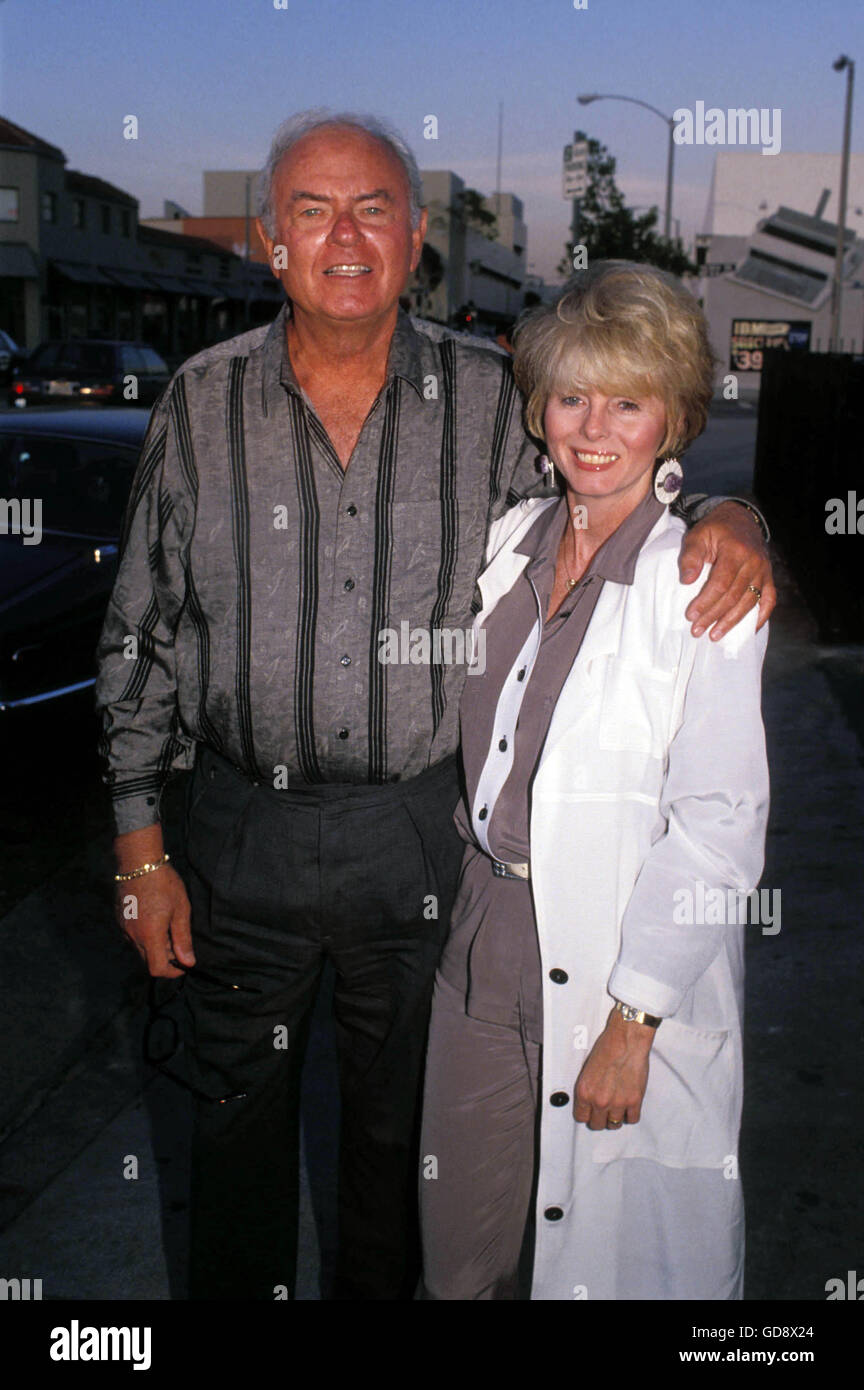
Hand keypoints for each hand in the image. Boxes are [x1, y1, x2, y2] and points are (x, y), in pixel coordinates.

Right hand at [113, 825, 193, 976]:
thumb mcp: (181, 909)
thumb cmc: (164, 883)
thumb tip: (188, 962)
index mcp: (149, 935)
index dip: (172, 972)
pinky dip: (145, 936)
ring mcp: (123, 928)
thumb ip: (183, 938)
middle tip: (178, 942)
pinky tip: (155, 919)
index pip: (157, 969)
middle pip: (148, 961)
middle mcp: (133, 935)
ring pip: (140, 949)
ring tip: (168, 927)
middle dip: (165, 958)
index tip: (184, 965)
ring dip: (155, 947)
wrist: (139, 862)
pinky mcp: (120, 919)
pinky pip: (132, 937)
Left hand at [573, 1007, 653, 1129]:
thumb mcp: (587, 1069)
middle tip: (605, 1110)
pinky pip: (632, 1119)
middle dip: (600, 1118)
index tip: (591, 1112)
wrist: (626, 1040)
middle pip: (597, 1124)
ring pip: (614, 1125)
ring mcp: (618, 1103)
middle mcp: (599, 1101)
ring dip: (616, 1117)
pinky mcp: (634, 1101)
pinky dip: (631, 1114)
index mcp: (584, 1092)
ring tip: (618, 1107)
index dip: (587, 1114)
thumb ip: (588, 1089)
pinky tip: (629, 1106)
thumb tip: (590, 1101)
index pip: (581, 1117)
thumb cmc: (607, 1048)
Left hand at [678, 501, 775, 638]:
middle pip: (734, 596)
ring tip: (715, 635)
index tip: (691, 615)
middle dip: (714, 616)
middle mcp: (754, 562)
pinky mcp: (769, 577)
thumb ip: (691, 556)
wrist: (740, 519)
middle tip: (697, 630)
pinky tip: (747, 631)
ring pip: (750, 602)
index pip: (721, 583)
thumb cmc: (715, 529)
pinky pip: (769, 600)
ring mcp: (764, 571)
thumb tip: (687, 581)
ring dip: (732, 622)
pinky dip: (760, 617)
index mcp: (736, 551)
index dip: (706, 601)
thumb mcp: (698, 535)